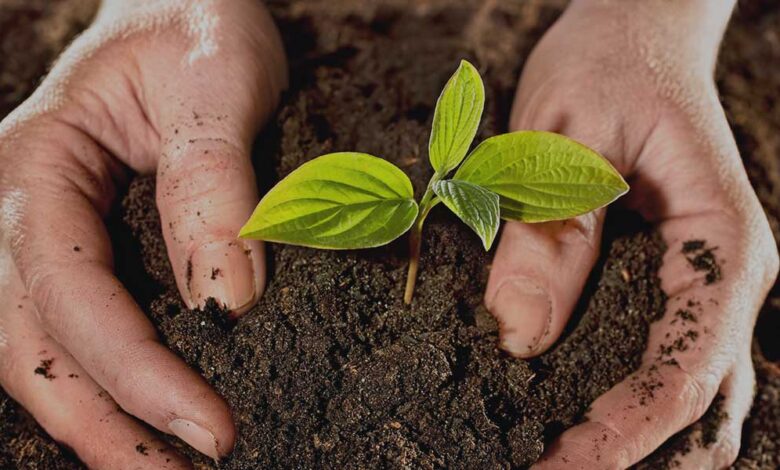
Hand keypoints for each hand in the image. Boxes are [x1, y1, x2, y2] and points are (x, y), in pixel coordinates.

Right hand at [0, 0, 285, 466]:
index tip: (210, 429)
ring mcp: (44, 233)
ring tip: (161, 468)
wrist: (187, 10)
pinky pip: (75, 329)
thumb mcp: (215, 84)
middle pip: (33, 341)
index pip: (69, 287)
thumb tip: (227, 300)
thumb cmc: (197, 27)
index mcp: (35, 162)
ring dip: (98, 419)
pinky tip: (148, 418)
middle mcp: (19, 207)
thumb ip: (214, 186)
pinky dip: (106, 385)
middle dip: (101, 421)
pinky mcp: (83, 249)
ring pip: (42, 349)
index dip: (134, 369)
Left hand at [484, 1, 777, 467]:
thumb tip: (517, 338)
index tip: (560, 465)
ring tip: (563, 463)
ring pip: (702, 403)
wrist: (637, 33)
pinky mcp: (673, 288)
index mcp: (721, 241)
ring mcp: (704, 287)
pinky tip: (582, 425)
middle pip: (709, 407)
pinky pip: (668, 367)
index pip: (689, 364)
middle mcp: (726, 277)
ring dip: (644, 448)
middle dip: (638, 458)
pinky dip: (635, 412)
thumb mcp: (560, 138)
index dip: (629, 430)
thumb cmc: (607, 67)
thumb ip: (546, 236)